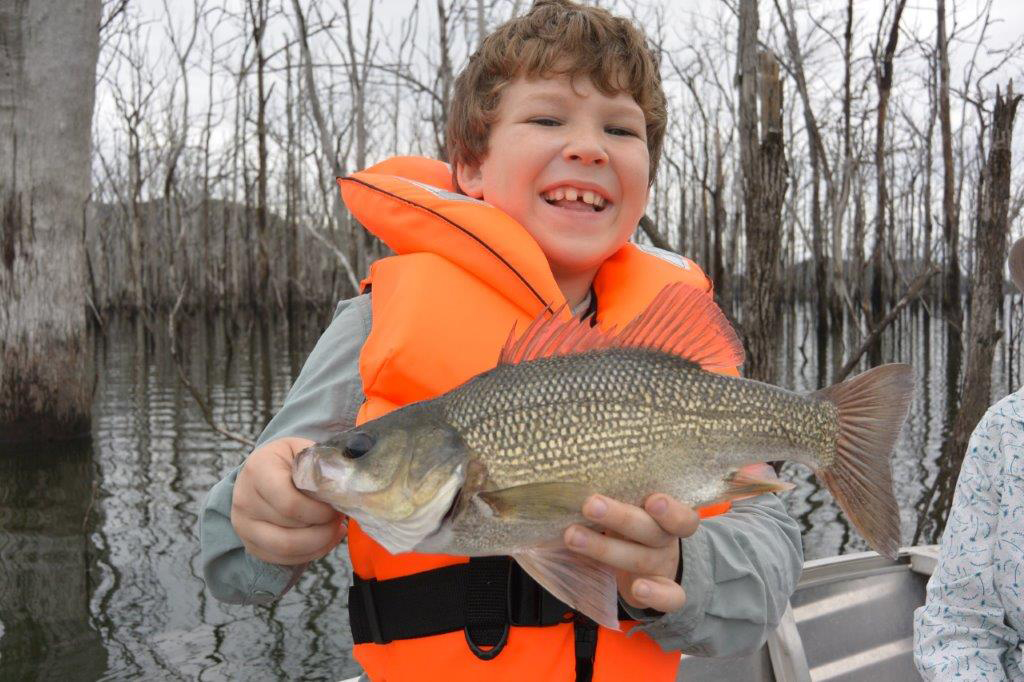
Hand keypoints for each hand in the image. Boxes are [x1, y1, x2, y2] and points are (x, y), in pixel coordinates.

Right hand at [232, 437, 346, 564]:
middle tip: (338, 518)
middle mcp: (244, 500)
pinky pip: (283, 559)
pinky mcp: (250, 544)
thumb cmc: (290, 460)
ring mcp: (244, 525)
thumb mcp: (304, 450)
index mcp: (259, 470)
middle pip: (290, 529)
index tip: (336, 506)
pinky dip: (309, 554)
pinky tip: (324, 540)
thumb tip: (344, 487)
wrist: (264, 470)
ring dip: (318, 543)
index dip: (319, 511)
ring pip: (286, 548)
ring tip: (334, 530)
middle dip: (323, 528)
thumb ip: (322, 465)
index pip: (290, 504)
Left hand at [563, 493, 698, 613]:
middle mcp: (666, 540)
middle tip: (590, 505)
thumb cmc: (632, 524)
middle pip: (649, 530)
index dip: (670, 509)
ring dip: (604, 549)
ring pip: (639, 560)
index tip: (652, 500)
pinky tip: (638, 590)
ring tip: (572, 536)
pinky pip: (668, 598)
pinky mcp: (662, 591)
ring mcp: (663, 566)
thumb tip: (576, 482)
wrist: (650, 562)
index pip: (680, 514)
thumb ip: (616, 496)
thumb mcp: (631, 506)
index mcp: (666, 515)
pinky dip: (654, 596)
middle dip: (619, 517)